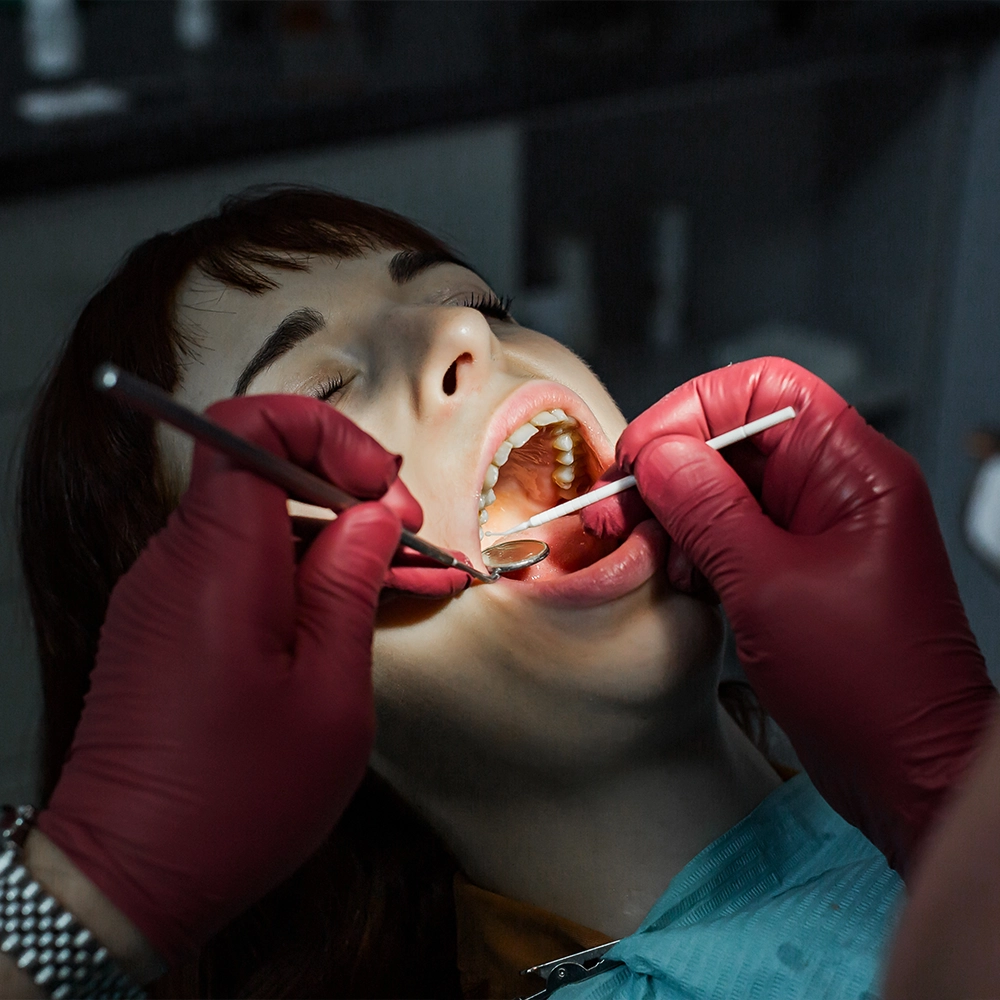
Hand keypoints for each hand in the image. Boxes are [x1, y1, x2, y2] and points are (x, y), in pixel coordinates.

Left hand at [37, 394, 460, 965]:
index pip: (249, 426)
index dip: (324, 433)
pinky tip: (346, 612)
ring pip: (257, 522)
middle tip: (406, 539)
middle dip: (344, 490)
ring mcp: (165, 592)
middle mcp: (176, 562)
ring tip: (396, 581)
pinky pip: (238, 568)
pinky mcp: (167, 623)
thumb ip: (349, 585)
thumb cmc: (230, 801)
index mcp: (217, 563)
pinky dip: (296, 575)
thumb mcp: (328, 693)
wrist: (127, 877)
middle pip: (260, 470)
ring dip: (329, 539)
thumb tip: (371, 516)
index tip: (379, 485)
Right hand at [583, 358, 997, 874]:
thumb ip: (707, 510)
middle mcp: (836, 488)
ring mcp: (815, 530)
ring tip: (645, 546)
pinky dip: (694, 547)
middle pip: (736, 438)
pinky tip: (680, 576)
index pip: (764, 390)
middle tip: (618, 505)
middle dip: (669, 468)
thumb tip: (660, 456)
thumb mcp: (769, 586)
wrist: (909, 771)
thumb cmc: (872, 686)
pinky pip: (731, 533)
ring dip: (675, 512)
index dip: (692, 410)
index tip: (642, 454)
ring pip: (725, 487)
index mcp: (853, 469)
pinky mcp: (795, 570)